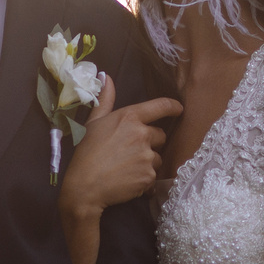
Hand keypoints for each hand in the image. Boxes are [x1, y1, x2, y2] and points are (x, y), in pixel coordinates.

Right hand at [59, 74, 183, 217]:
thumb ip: (105, 100)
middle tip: (130, 151)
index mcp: (129, 118)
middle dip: (150, 143)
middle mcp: (142, 134)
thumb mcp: (93, 123)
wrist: (85, 187)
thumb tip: (107, 77)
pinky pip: (153, 176)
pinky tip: (128, 181)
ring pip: (157, 157)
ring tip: (127, 168)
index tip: (179, 109)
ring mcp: (147, 156)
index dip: (172, 107)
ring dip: (147, 162)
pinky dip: (144, 180)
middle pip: (160, 136)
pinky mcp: (149, 176)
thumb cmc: (86, 153)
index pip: (161, 106)